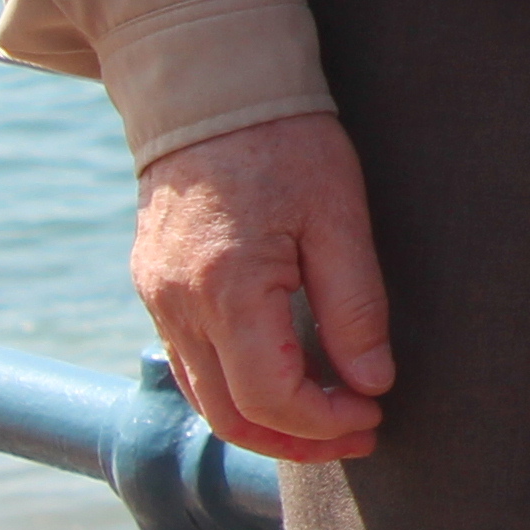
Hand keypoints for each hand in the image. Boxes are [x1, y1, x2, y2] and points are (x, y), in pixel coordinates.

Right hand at [131, 110, 394, 462]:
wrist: (212, 90)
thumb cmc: (287, 142)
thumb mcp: (340, 215)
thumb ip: (356, 305)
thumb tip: (372, 383)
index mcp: (227, 291)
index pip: (271, 398)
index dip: (325, 421)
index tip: (375, 412)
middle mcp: (179, 307)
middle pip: (229, 416)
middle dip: (297, 439)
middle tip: (358, 431)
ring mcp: (157, 301)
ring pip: (204, 399)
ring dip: (265, 422)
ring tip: (329, 415)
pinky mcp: (154, 289)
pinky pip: (189, 364)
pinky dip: (235, 388)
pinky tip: (285, 379)